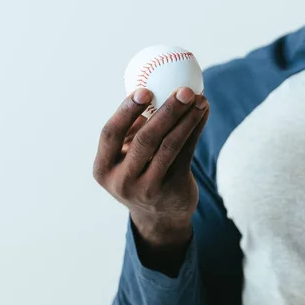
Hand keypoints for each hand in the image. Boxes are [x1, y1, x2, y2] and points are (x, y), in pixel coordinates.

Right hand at [93, 87, 209, 247]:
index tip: (143, 89)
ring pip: (169, 146)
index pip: (110, 134)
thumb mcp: (125, 157)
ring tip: (199, 98)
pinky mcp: (173, 190)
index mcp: (103, 168)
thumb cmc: (138, 173)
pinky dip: (195, 129)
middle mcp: (122, 180)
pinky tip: (201, 112)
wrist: (158, 216)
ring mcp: (148, 189)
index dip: (126, 111)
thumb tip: (153, 88)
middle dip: (166, 111)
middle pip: (145, 140)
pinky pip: (186, 153)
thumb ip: (132, 130)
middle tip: (183, 90)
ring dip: (186, 119)